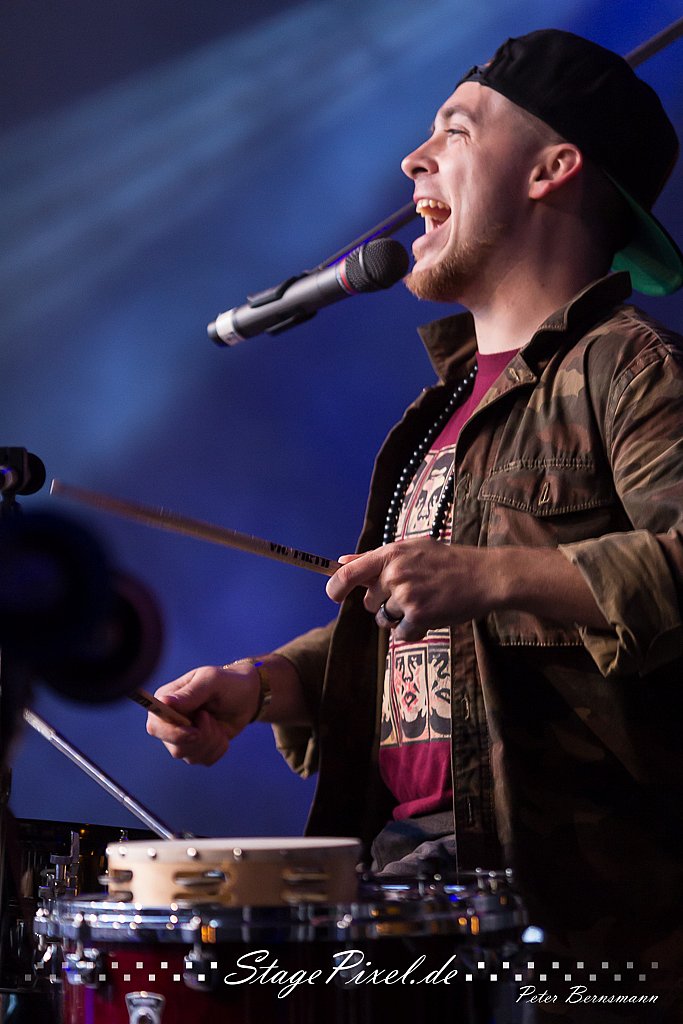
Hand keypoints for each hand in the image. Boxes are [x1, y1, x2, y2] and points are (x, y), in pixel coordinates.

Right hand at [146, 662, 259, 765]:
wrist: (247, 696)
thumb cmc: (227, 682)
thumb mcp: (211, 681)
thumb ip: (190, 693)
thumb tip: (164, 702)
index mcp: (166, 702)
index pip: (156, 726)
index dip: (173, 733)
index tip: (194, 731)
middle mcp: (170, 723)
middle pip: (174, 747)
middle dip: (201, 737)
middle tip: (211, 719)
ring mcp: (183, 738)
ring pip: (191, 756)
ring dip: (212, 741)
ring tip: (218, 722)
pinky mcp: (197, 749)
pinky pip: (205, 761)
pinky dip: (218, 748)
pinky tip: (222, 733)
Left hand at [326, 539, 494, 641]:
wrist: (485, 576)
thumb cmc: (449, 562)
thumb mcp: (412, 550)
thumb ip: (375, 558)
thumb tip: (342, 560)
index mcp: (391, 554)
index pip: (349, 572)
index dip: (335, 586)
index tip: (333, 595)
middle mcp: (394, 573)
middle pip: (369, 602)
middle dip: (385, 604)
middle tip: (412, 594)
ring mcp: (406, 594)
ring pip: (385, 619)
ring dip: (400, 618)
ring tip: (425, 603)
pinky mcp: (418, 615)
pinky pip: (401, 633)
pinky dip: (414, 631)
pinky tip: (432, 616)